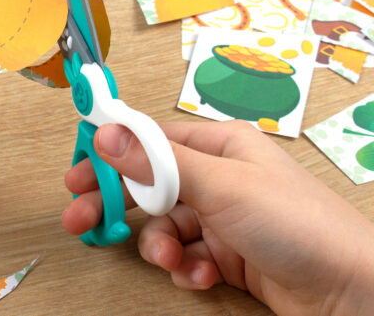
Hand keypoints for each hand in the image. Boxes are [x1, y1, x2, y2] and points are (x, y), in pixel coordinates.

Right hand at [62, 121, 373, 315]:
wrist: (351, 293)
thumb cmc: (296, 224)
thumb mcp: (220, 186)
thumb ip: (157, 162)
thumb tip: (107, 131)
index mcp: (219, 145)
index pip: (150, 141)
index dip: (111, 154)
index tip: (76, 171)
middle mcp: (219, 177)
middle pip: (150, 184)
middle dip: (118, 204)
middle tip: (81, 221)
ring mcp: (224, 218)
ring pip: (165, 225)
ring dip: (161, 246)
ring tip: (172, 261)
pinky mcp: (230, 255)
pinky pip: (187, 255)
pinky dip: (187, 268)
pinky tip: (201, 277)